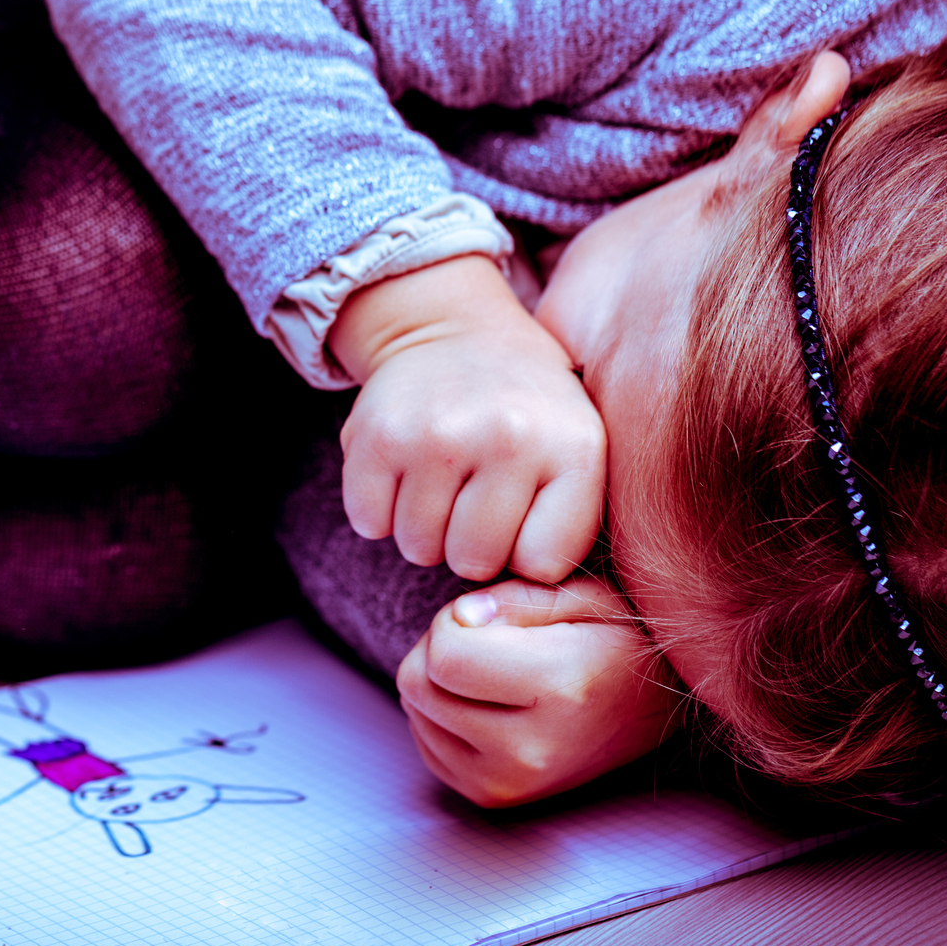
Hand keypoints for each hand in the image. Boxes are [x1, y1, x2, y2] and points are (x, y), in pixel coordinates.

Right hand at [329, 255, 603, 582]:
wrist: (457, 334)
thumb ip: (570, 527)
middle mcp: (508, 437)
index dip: (526, 551)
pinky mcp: (376, 435)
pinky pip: (369, 522)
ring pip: (417, 548)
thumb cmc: (525, 415)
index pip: (542, 566)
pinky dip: (379, 510)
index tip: (524, 515)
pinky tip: (403, 472)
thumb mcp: (578, 452)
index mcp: (574, 448)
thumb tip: (524, 611)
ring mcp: (437, 435)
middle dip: (469, 545)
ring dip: (423, 529)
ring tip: (441, 482)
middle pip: (473, 562)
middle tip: (473, 499)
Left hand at [397, 579, 684, 806]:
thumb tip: (460, 620)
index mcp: (560, 688)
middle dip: (438, 647)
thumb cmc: (621, 639)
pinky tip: (487, 703)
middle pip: (417, 685)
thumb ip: (514, 597)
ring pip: (415, 713)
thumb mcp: (584, 593)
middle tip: (486, 639)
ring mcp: (510, 783)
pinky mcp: (494, 798)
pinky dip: (442, 715)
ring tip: (493, 672)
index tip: (485, 615)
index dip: (452, 621)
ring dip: (438, 682)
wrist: (657, 708)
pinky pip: (425, 744)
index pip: (445, 656)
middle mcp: (532, 749)